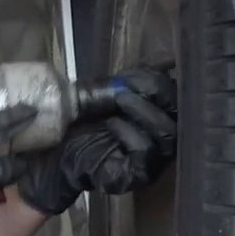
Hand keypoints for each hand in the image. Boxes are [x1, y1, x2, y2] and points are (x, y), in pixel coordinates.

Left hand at [18, 66, 176, 214]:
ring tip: (119, 100)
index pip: (176, 99)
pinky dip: (130, 133)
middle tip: (127, 87)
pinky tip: (112, 123)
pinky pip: (146, 152)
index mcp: (159, 117)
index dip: (161, 83)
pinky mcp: (139, 174)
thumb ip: (128, 82)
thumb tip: (155, 61)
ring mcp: (154, 160)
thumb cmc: (82, 122)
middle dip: (157, 95)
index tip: (135, 75)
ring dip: (143, 111)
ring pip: (167, 134)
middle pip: (178, 115)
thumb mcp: (105, 95)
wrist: (56, 152)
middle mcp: (162, 139)